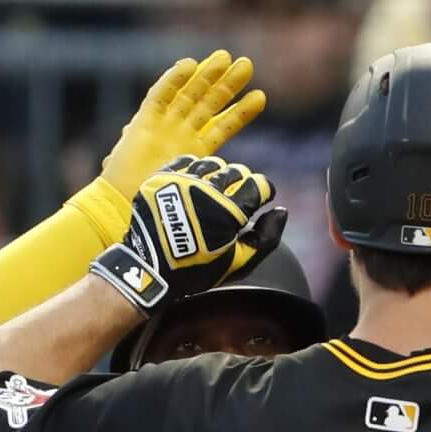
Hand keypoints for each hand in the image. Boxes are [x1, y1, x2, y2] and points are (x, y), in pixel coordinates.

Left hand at [88, 156, 283, 315]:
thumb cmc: (198, 269)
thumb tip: (281, 211)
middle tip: (236, 200)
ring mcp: (180, 181)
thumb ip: (267, 237)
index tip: (261, 200)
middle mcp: (206, 189)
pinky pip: (185, 161)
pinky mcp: (160, 179)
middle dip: (243, 184)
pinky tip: (195, 183)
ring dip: (219, 175)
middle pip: (237, 171)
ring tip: (215, 191)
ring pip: (212, 163)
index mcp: (229, 211)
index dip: (264, 191)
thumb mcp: (240, 262)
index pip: (259, 184)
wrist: (149, 268)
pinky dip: (195, 170)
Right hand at [96, 52, 264, 204]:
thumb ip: (213, 178)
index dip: (241, 112)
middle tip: (246, 64)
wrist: (125, 206)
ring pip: (190, 94)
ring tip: (227, 57)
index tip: (261, 96)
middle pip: (209, 103)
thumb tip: (242, 179)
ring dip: (207, 75)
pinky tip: (189, 64)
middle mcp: (182, 132)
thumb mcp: (193, 188)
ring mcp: (164, 125)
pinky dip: (172, 80)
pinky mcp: (144, 121)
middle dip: (228, 84)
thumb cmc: (159, 204)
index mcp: (197, 149)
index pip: (224, 125)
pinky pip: (160, 96)